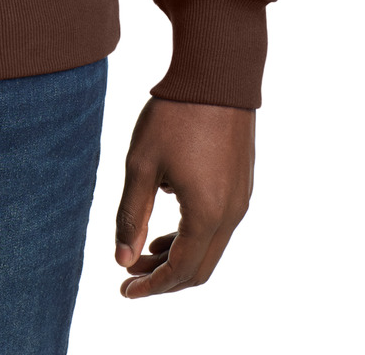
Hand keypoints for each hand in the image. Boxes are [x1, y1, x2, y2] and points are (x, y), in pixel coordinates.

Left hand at [114, 97, 254, 297]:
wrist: (216, 74)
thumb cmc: (175, 115)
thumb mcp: (141, 164)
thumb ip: (132, 215)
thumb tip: (122, 258)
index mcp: (207, 215)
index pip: (180, 271)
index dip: (151, 286)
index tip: (124, 290)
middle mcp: (231, 214)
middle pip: (199, 268)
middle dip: (164, 277)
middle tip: (130, 274)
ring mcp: (241, 199)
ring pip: (210, 247)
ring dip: (178, 256)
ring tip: (144, 250)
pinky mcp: (242, 184)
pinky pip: (219, 225)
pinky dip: (193, 236)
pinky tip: (169, 224)